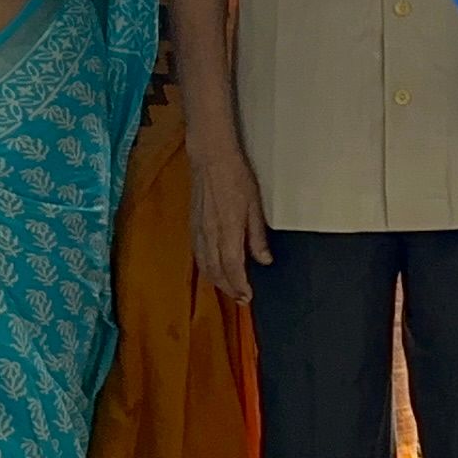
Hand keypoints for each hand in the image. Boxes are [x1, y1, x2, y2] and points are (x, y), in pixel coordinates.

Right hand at [185, 129, 270, 300]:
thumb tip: (264, 259)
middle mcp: (211, 234)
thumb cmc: (235, 177)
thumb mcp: (255, 206)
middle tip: (241, 299)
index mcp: (228, 230)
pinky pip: (197, 254)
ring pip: (205, 265)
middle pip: (217, 271)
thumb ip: (258, 236)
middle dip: (229, 288)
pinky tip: (211, 271)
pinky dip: (205, 268)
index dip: (239, 286)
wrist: (211, 158)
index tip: (247, 297)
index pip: (233, 267)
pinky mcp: (193, 225)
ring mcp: (199, 230)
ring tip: (229, 289)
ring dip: (216, 281)